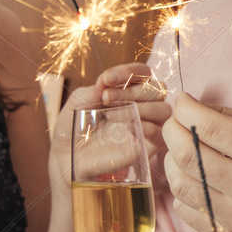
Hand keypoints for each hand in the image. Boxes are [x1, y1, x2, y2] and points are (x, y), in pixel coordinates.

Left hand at [52, 62, 169, 181]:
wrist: (67, 159)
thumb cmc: (73, 129)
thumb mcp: (76, 104)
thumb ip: (90, 92)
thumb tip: (104, 85)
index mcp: (128, 90)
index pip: (142, 73)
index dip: (128, 72)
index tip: (104, 80)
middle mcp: (143, 105)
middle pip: (157, 89)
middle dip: (131, 90)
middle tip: (105, 98)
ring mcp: (148, 126)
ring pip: (163, 109)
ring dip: (142, 107)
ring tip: (111, 115)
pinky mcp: (149, 147)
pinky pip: (160, 133)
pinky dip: (148, 128)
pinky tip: (129, 128)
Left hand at [161, 94, 231, 231]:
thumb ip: (229, 117)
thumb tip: (187, 107)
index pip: (208, 127)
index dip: (185, 108)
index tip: (181, 100)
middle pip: (186, 154)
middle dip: (171, 131)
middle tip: (173, 122)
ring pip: (179, 183)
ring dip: (172, 160)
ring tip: (182, 149)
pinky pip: (184, 208)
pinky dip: (183, 188)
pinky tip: (195, 178)